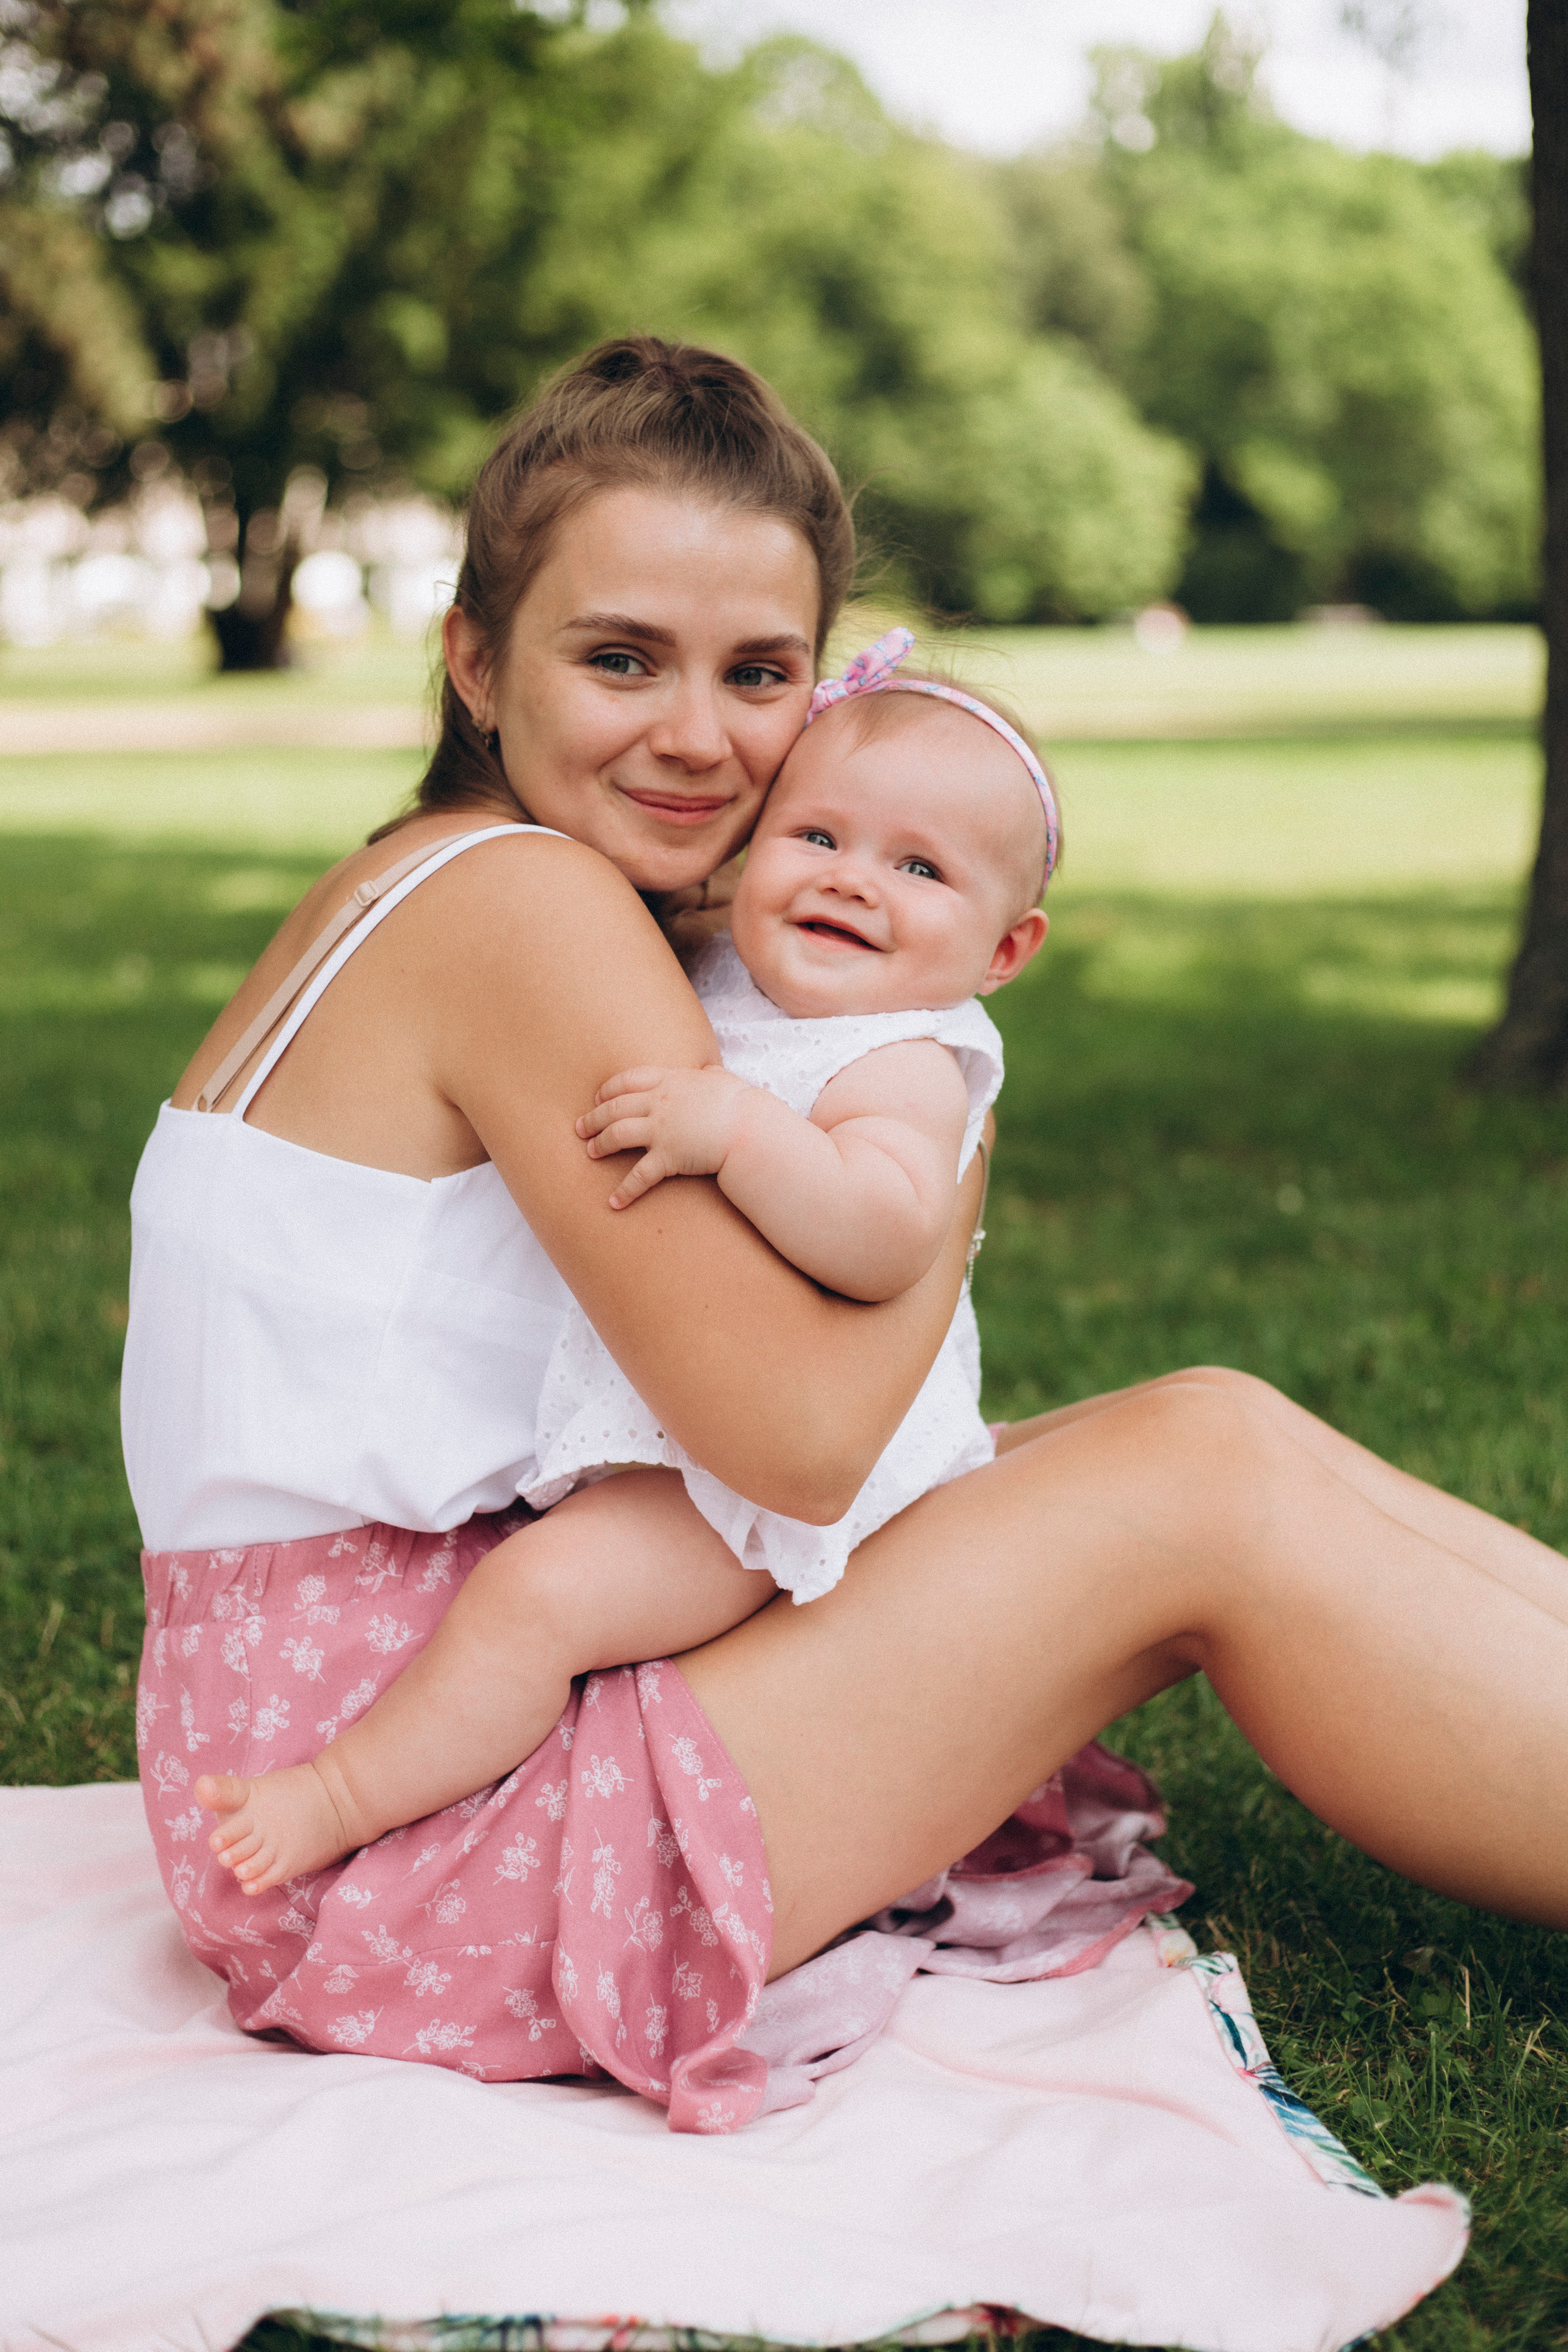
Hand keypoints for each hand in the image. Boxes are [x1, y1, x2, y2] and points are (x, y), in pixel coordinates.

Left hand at [577, 1064, 757, 1207]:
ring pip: (618, 1135)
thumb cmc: (740, 1103)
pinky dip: (624, 1190)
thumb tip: (711, 1069)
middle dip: (593, 1118)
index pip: (628, 1080)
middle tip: (580, 1128)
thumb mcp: (722, 1079)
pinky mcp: (668, 1157)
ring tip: (590, 1152)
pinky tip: (613, 1202)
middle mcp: (659, 1103)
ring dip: (601, 1144)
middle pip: (614, 1107)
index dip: (608, 1089)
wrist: (749, 1128)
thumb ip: (710, 1074)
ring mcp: (661, 1129)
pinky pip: (639, 1176)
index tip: (597, 1098)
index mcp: (670, 1081)